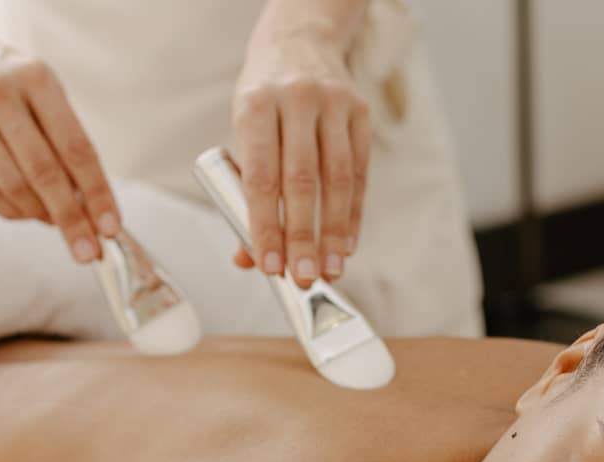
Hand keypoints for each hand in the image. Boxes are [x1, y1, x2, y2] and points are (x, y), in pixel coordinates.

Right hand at [0, 18, 119, 262]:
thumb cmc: (3, 79)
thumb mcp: (39, 89)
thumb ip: (63, 137)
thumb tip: (90, 200)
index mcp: (37, 79)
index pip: (76, 147)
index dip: (97, 193)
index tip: (111, 227)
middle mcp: (0, 95)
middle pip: (44, 173)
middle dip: (71, 219)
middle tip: (89, 251)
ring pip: (12, 186)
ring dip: (40, 215)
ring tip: (55, 223)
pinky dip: (12, 211)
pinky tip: (27, 214)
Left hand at [231, 33, 370, 286]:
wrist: (299, 43)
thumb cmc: (263, 100)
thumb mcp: (242, 134)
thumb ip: (242, 194)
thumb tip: (248, 257)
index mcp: (254, 104)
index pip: (260, 176)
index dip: (264, 225)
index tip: (268, 265)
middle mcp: (295, 99)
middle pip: (302, 181)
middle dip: (302, 236)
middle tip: (303, 277)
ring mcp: (333, 103)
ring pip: (337, 179)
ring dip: (334, 231)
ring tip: (331, 269)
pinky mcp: (361, 112)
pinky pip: (360, 172)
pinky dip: (353, 213)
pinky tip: (348, 243)